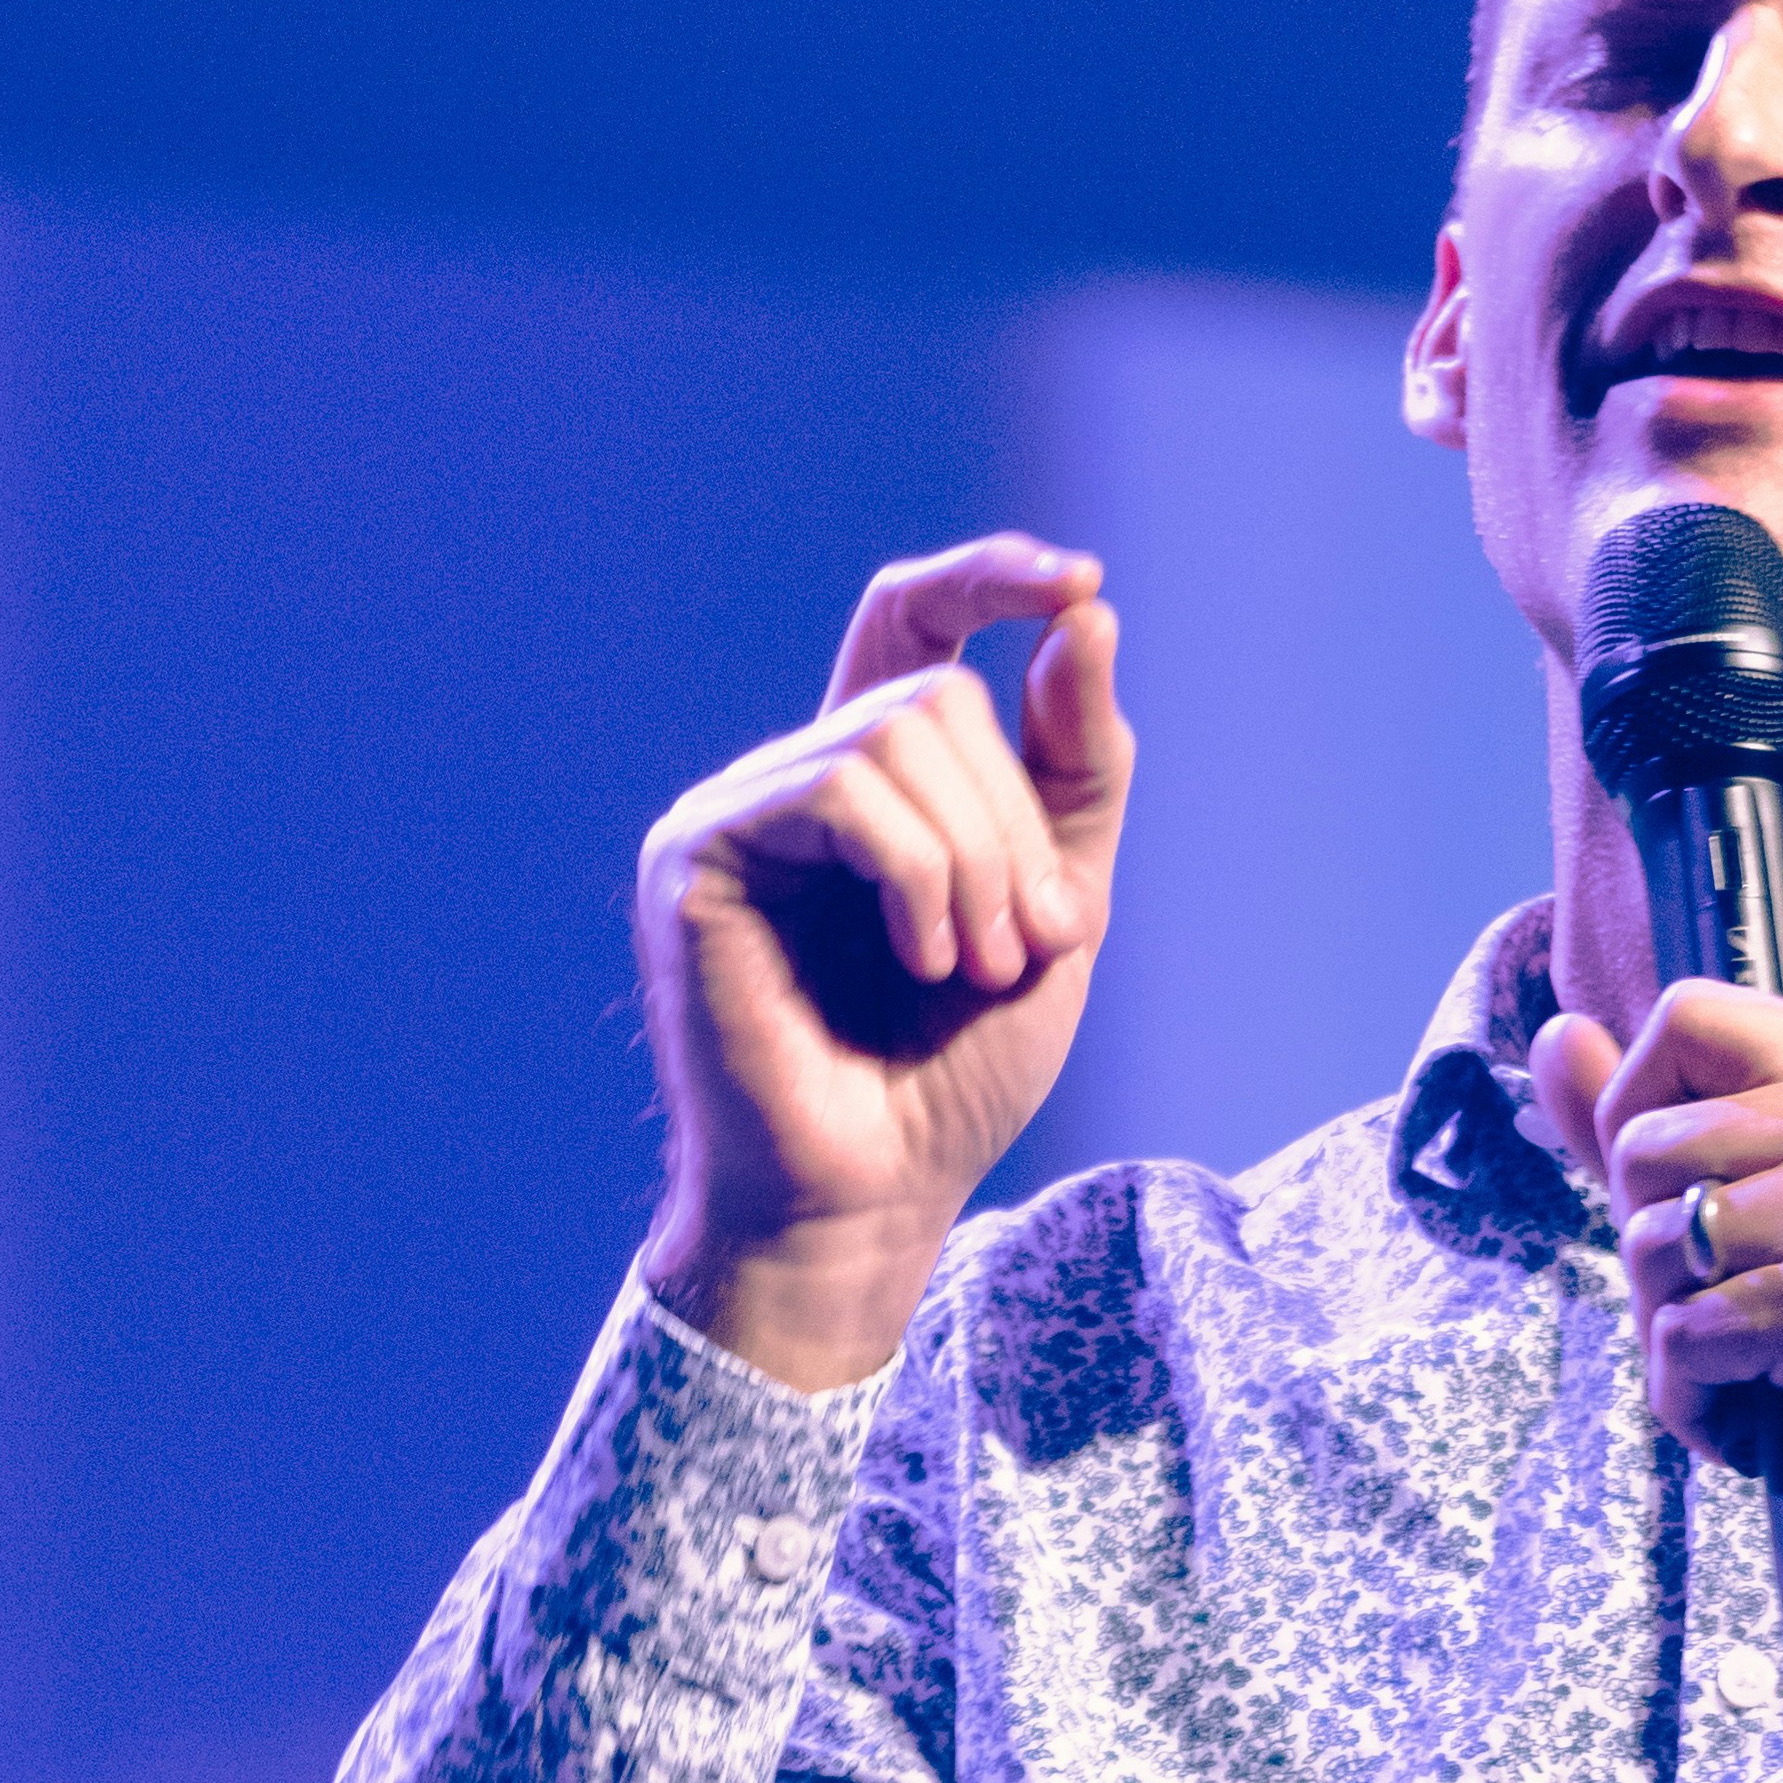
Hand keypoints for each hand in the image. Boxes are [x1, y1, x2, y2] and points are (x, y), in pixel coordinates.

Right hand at [637, 541, 1130, 1391]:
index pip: (911, 622)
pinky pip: (838, 791)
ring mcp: (736, 811)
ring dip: (977, 857)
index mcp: (869, 785)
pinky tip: (925, 955)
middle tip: (1033, 943)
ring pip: (893, 732)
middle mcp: (792, 780)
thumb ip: (1075, 770)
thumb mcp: (1056, 908)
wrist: (871, 1203)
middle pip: (932, 690)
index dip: (989, 579)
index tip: (1081, 584)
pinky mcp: (698, 854)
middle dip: (1015, 817)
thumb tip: (1085, 617)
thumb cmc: (951, 1078)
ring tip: (977, 965)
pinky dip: (917, 870)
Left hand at [1523, 975, 1782, 1634]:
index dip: (1634, 1105)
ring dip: (1675, 1333)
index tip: (1675, 1191)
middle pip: (1643, 1144)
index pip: (1688, 1016)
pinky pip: (1678, 1336)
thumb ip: (1666, 1124)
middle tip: (1743, 1313)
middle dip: (1654, 1253)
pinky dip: (1696, 1402)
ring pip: (1649, 1243)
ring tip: (1764, 1367)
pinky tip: (1770, 1422)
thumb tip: (1550, 1036)